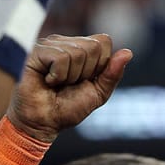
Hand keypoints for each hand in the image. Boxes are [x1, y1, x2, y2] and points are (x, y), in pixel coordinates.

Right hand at [8, 35, 132, 142]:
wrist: (42, 123)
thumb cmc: (67, 108)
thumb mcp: (98, 93)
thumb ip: (112, 74)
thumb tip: (128, 53)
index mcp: (81, 48)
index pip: (104, 41)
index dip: (101, 65)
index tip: (86, 80)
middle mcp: (65, 42)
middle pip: (93, 46)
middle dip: (86, 72)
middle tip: (70, 83)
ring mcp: (49, 44)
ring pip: (77, 52)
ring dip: (71, 76)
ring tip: (57, 83)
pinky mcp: (36, 50)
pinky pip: (61, 57)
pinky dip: (58, 76)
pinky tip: (48, 81)